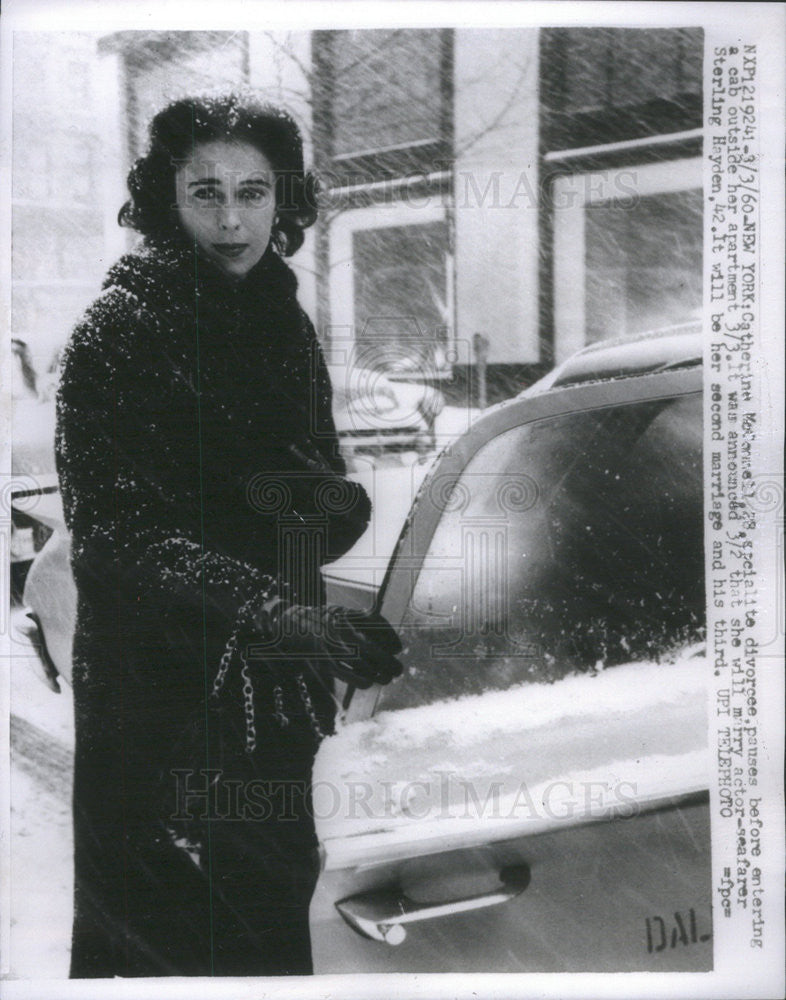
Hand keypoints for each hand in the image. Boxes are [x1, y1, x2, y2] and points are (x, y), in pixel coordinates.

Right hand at [253, 600, 402, 688]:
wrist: (296, 627)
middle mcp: (339, 634)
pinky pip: (351, 678)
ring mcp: (332, 650)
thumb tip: (396, 646)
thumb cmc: (331, 620)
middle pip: (373, 651)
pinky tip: (369, 680)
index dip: (392, 641)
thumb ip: (373, 621)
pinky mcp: (326, 665)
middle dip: (390, 664)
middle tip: (398, 670)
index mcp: (347, 618)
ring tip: (386, 678)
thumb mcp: (349, 613)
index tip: (398, 649)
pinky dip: (364, 682)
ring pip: (363, 669)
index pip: (378, 629)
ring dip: (380, 676)